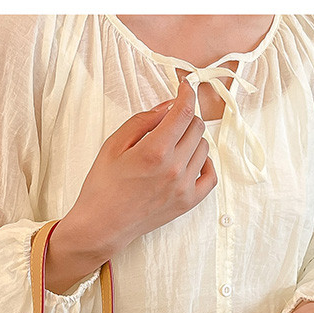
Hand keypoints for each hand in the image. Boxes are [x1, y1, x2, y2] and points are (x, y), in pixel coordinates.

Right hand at [52, 79, 216, 261]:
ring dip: (192, 139)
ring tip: (174, 144)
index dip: (187, 93)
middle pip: (196, 127)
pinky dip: (205, 164)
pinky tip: (192, 161)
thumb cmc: (103, 186)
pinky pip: (211, 177)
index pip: (183, 112)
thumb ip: (143, 121)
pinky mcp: (187, 202)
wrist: (102, 225)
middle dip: (186, 117)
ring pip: (204, 148)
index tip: (186, 86)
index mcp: (154, 151)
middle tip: (171, 121)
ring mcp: (183, 187)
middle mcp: (174, 169)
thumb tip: (169, 105)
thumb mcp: (114, 145)